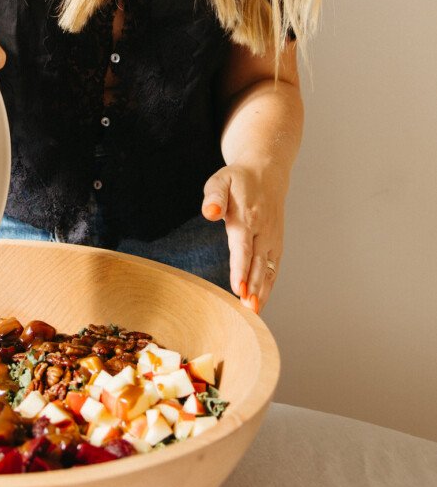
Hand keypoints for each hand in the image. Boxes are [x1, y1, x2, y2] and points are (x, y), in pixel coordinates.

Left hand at [201, 164, 286, 313]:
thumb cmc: (238, 180)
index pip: (243, 247)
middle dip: (253, 287)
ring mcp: (273, 239)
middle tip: (248, 310)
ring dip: (262, 292)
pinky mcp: (276, 244)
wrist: (266, 172)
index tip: (238, 289)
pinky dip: (268, 286)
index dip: (240, 269)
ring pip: (268, 269)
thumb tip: (210, 212)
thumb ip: (214, 197)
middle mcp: (263, 230)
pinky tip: (260, 303)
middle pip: (258, 263)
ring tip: (254, 314)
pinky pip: (273, 268)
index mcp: (248, 217)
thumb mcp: (221, 180)